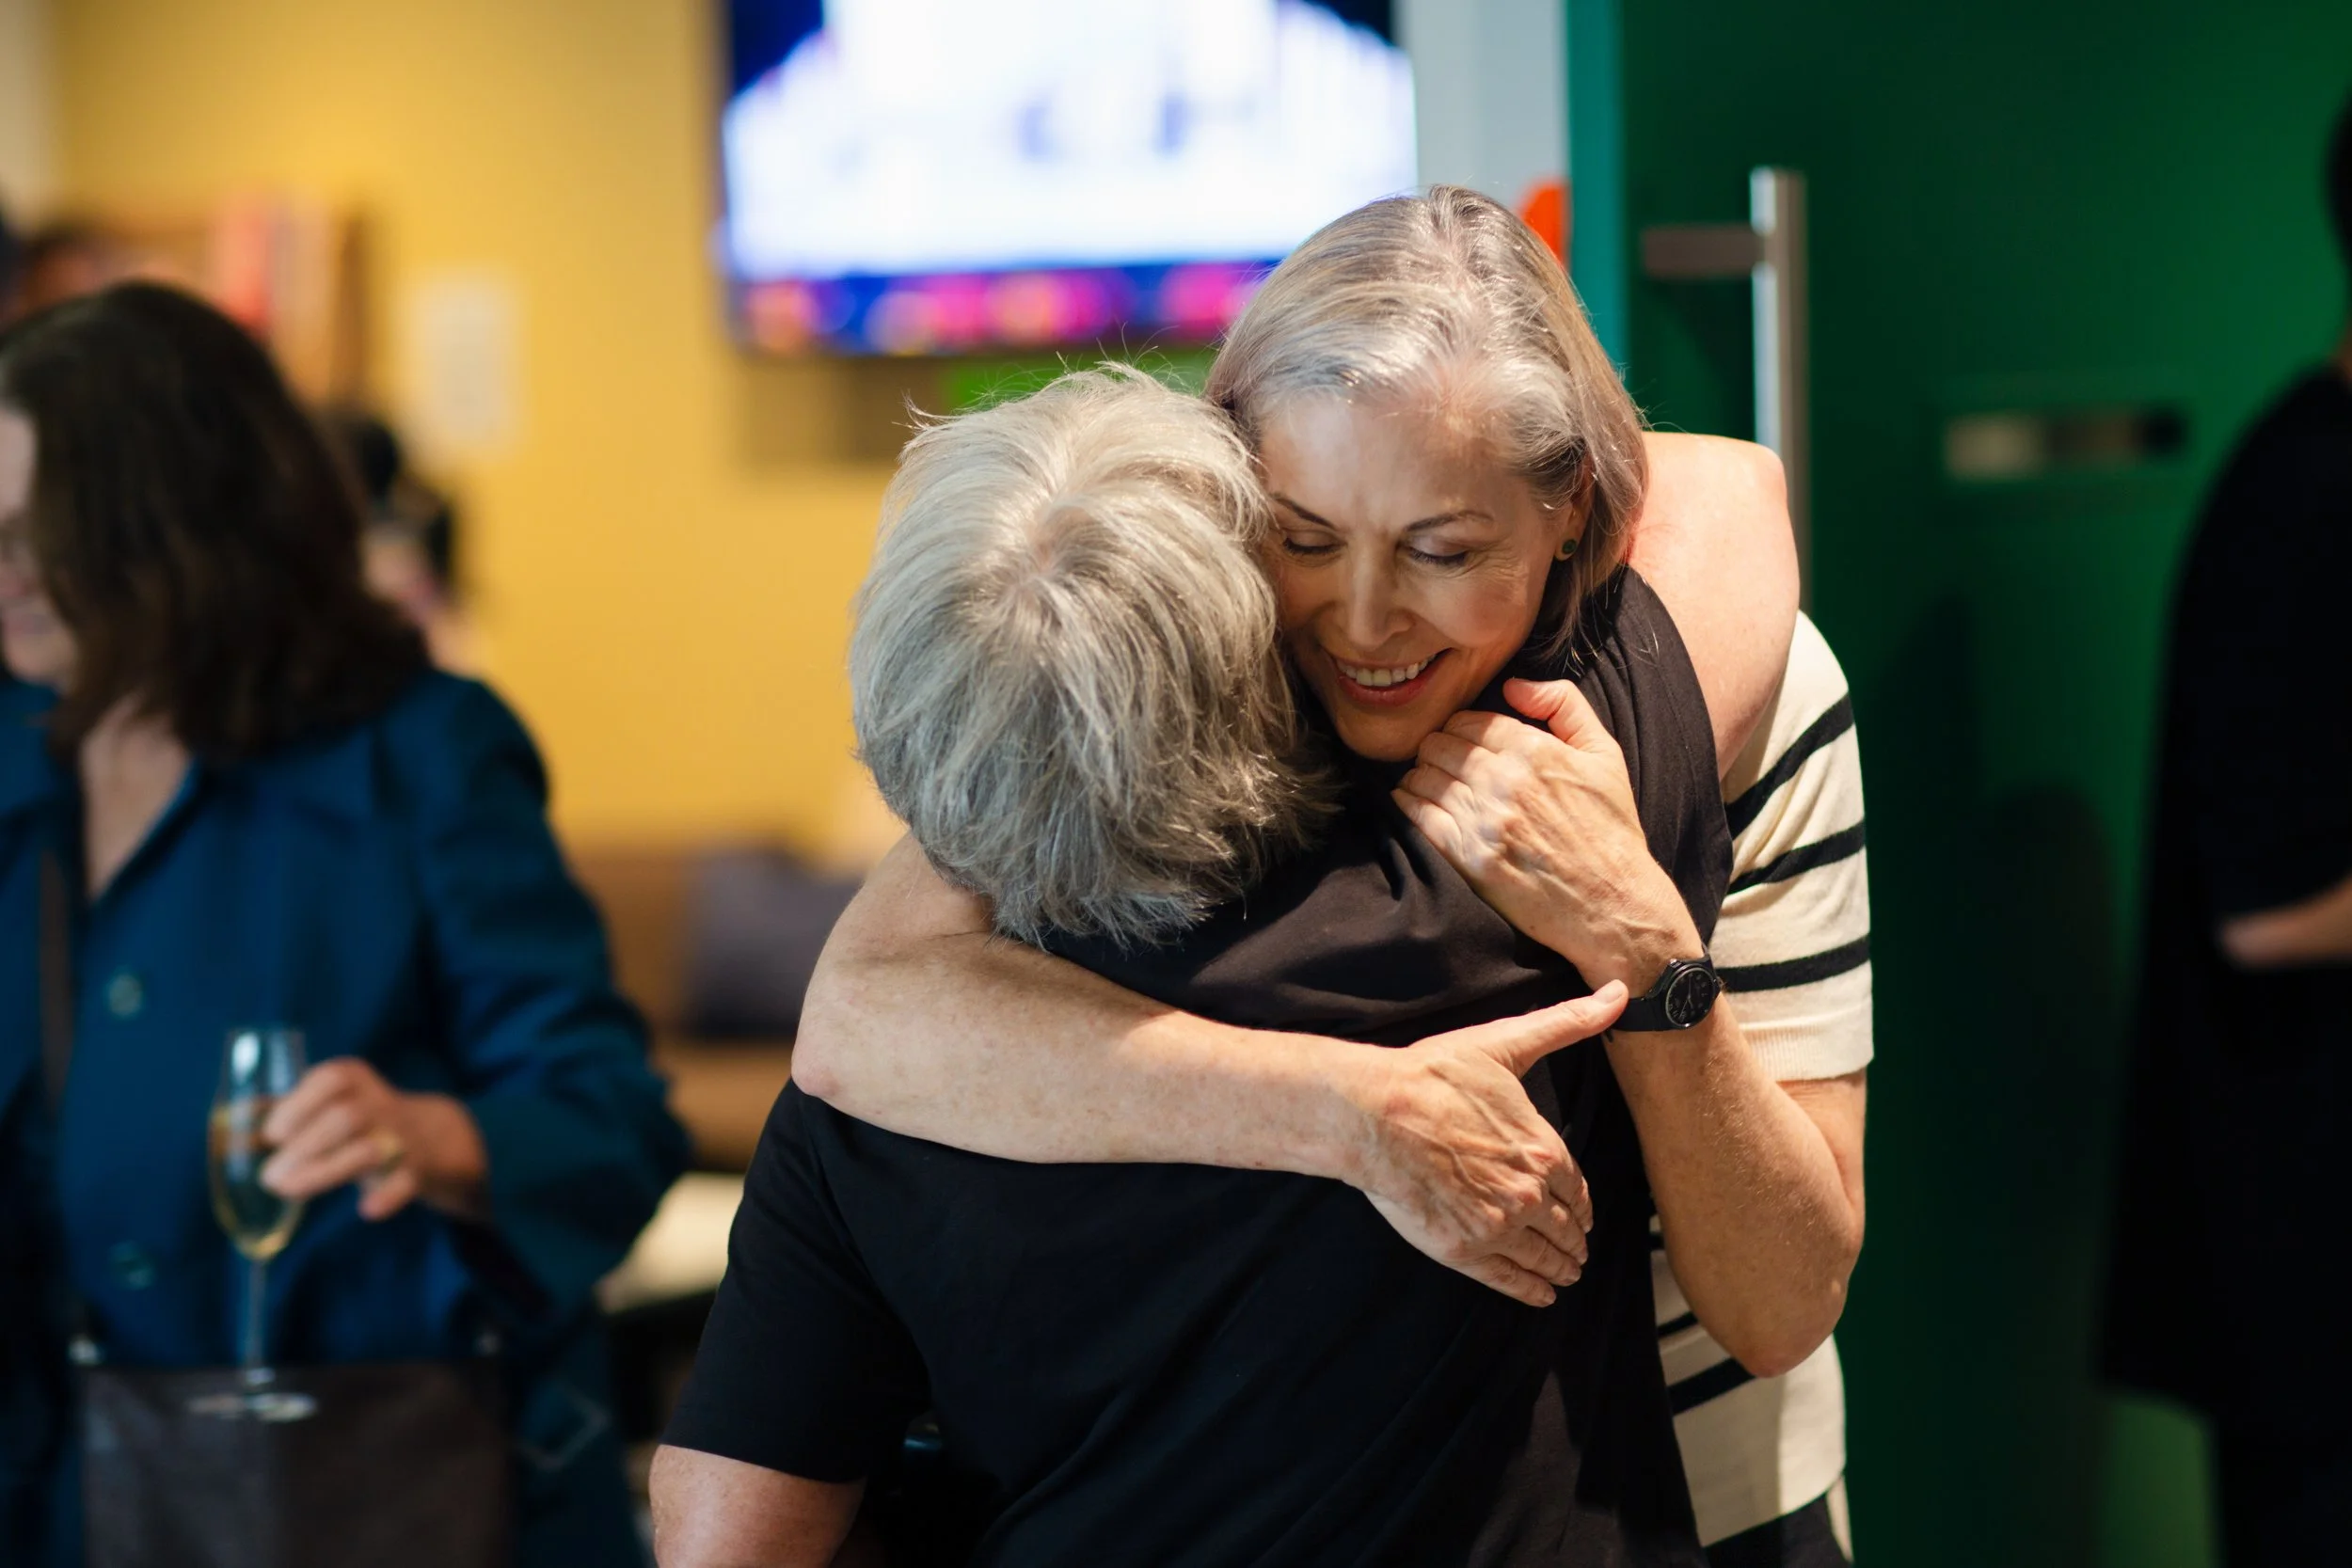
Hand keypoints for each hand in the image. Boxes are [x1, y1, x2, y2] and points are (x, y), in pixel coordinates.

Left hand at [261, 1058, 489, 1221]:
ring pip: (369, 1151)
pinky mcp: (414, 1170)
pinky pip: (405, 1182)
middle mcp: (380, 1104)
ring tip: (287, 1189)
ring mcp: (400, 1137)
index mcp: (354, 1079)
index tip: (272, 1135)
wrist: (429, 1134)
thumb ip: (286, 1106)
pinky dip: (387, 1196)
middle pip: (345, 1118)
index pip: (330, 1080)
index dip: (297, 1105)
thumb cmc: (360, 1116)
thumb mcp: (328, 1098)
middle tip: (268, 1176)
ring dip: (325, 1172)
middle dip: (303, 1147)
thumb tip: (233, 1117)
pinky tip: (367, 1210)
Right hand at [1350, 984, 1624, 1307]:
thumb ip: (1567, 1023)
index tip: (1584, 1215)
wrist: (1375, 1113)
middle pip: (1565, 1228)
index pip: (1577, 1189)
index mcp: (1543, 1150)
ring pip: (1543, 1256)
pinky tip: (1541, 1295)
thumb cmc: (1435, 1076)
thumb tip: (1620, 995)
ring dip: (1560, 1267)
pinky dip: (1531, 1291)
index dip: (1582, 1205)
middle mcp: (1528, 1194)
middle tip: (1578, 1249)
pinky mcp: (1463, 1249)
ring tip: (1567, 1273)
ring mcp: (1497, 1225)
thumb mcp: (1505, 1043)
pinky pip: (1510, 1279)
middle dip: (1575, 1240)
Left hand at [1393, 679, 1700, 988]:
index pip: (1469, 722)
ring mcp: (1485, 822)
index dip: (1458, 727)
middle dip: (1436, 748)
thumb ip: (1563, 705)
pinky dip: (1408, 803)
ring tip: (1423, 779)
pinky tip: (1410, 801)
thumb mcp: (1605, 754)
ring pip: (1425, 778)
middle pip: (1440, 746)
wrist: (1613, 903)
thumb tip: (1512, 685)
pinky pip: (1420, 818)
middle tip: (1437, 758)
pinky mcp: (1470, 859)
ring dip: (1419, 774)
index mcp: (1536, 751)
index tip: (1458, 737)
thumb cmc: (1611, 829)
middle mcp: (1505, 782)